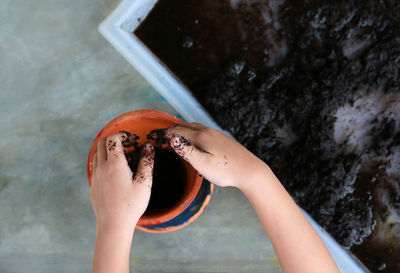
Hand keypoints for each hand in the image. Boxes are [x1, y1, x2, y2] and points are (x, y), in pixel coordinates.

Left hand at [90, 133, 154, 231]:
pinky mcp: (93, 185)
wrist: (113, 225)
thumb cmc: (131, 205)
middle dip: (114, 139)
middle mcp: (102, 168)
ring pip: (97, 154)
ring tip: (122, 157)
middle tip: (127, 145)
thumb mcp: (144, 183)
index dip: (123, 135)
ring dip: (107, 150)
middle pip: (101, 143)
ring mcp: (96, 177)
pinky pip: (95, 166)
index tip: (133, 139)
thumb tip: (148, 147)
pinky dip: (103, 161)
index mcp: (115, 165)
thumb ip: (147, 162)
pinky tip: (115, 172)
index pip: (113, 140)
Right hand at [150, 122, 267, 188]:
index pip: (177, 131)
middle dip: (170, 130)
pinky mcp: (222, 138)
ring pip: (193, 126)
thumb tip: (172, 139)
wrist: (250, 170)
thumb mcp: (203, 164)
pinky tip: (192, 138)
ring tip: (172, 136)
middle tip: (159, 136)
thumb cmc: (226, 170)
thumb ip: (186, 151)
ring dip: (181, 129)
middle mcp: (208, 131)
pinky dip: (191, 131)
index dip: (163, 134)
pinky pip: (201, 130)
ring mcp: (216, 134)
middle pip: (184, 126)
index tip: (152, 137)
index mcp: (201, 136)